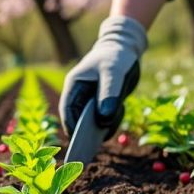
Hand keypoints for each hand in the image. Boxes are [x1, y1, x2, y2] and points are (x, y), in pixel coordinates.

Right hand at [60, 16, 146, 136]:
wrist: (126, 49)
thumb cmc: (115, 57)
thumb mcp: (113, 73)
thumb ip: (109, 95)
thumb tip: (103, 120)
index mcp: (75, 85)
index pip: (68, 109)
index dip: (71, 125)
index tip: (78, 140)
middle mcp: (80, 95)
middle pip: (78, 119)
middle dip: (87, 131)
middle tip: (95, 145)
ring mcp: (91, 101)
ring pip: (93, 122)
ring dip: (105, 124)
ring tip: (119, 113)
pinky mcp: (103, 105)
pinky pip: (105, 119)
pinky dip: (113, 120)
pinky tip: (122, 109)